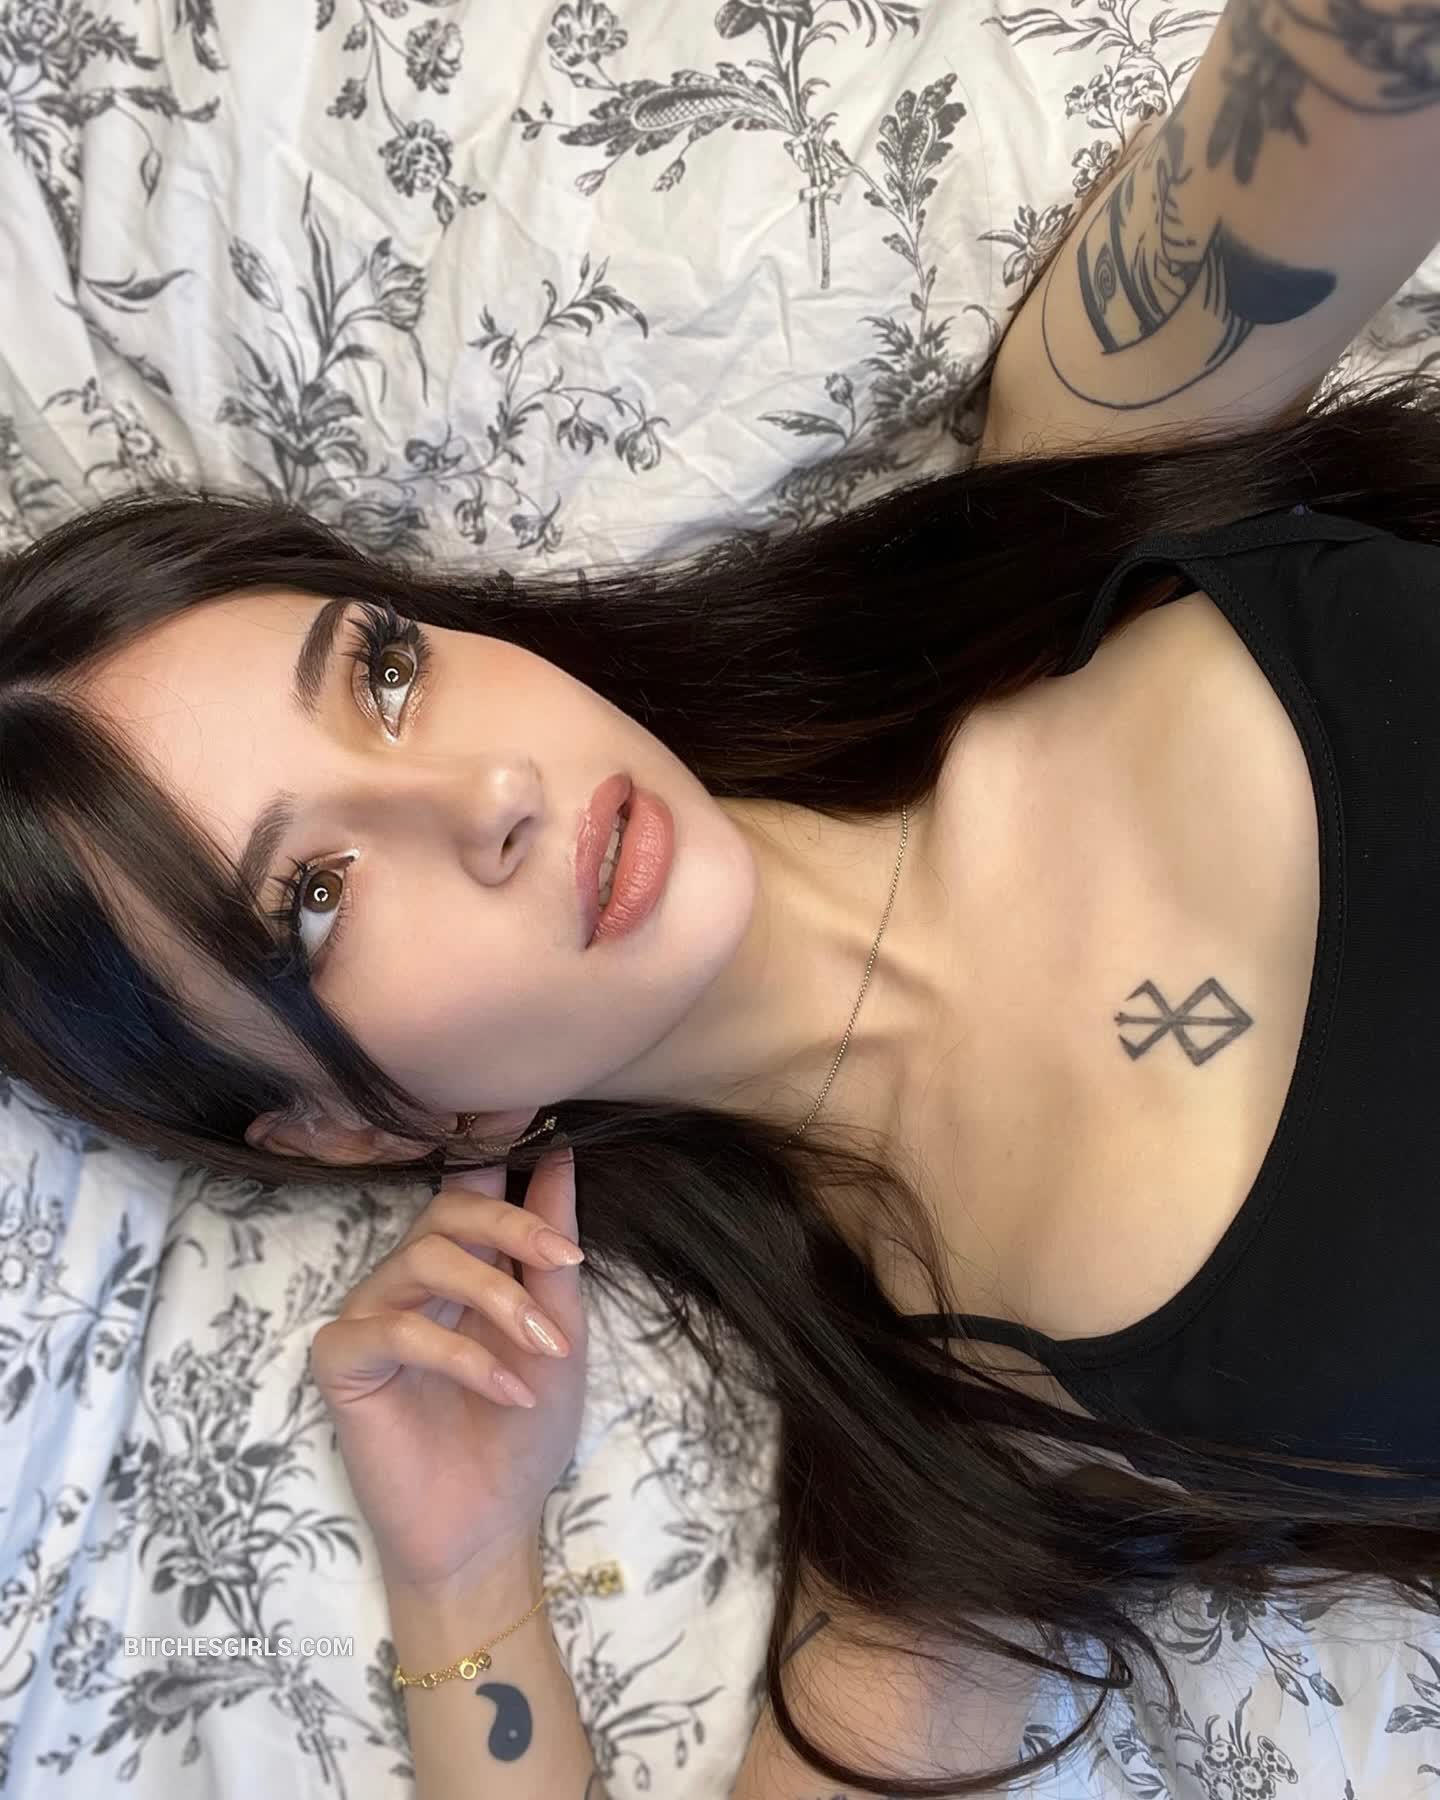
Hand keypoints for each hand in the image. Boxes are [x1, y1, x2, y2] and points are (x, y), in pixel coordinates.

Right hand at [308, 1146, 587, 1590]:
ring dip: (497, 1297)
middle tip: (565, 1263)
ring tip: (545, 1349)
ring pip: (424, 1259)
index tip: (535, 1108)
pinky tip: (508, 1389)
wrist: (490, 1528)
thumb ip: (551, 1252)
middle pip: (448, 1207)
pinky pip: (395, 1330)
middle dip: (513, 1225)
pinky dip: (461, 1355)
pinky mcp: (342, 1362)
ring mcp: (371, 1315)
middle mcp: (411, 1277)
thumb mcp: (559, 1333)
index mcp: (463, 1264)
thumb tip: (561, 1156)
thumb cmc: (524, 1431)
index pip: (470, 1184)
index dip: (493, 1141)